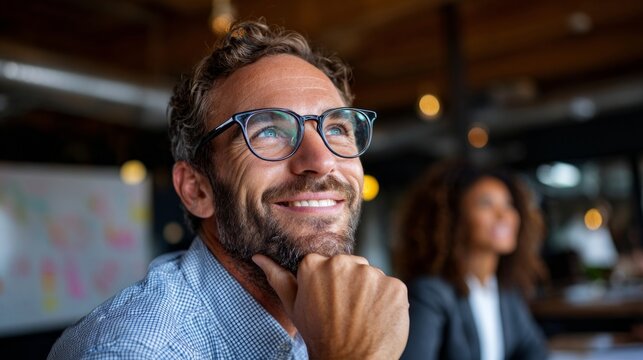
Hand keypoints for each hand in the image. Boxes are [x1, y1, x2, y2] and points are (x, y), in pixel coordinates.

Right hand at [253, 253, 408, 359]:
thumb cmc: (318, 336)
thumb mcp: (294, 307)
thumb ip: (278, 278)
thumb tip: (258, 257)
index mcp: (314, 264)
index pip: (328, 265)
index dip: (331, 287)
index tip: (330, 304)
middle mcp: (342, 262)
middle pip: (352, 267)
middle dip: (351, 285)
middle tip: (346, 313)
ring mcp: (371, 274)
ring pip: (373, 277)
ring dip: (370, 293)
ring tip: (361, 318)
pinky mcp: (395, 286)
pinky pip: (392, 288)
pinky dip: (388, 302)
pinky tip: (377, 319)